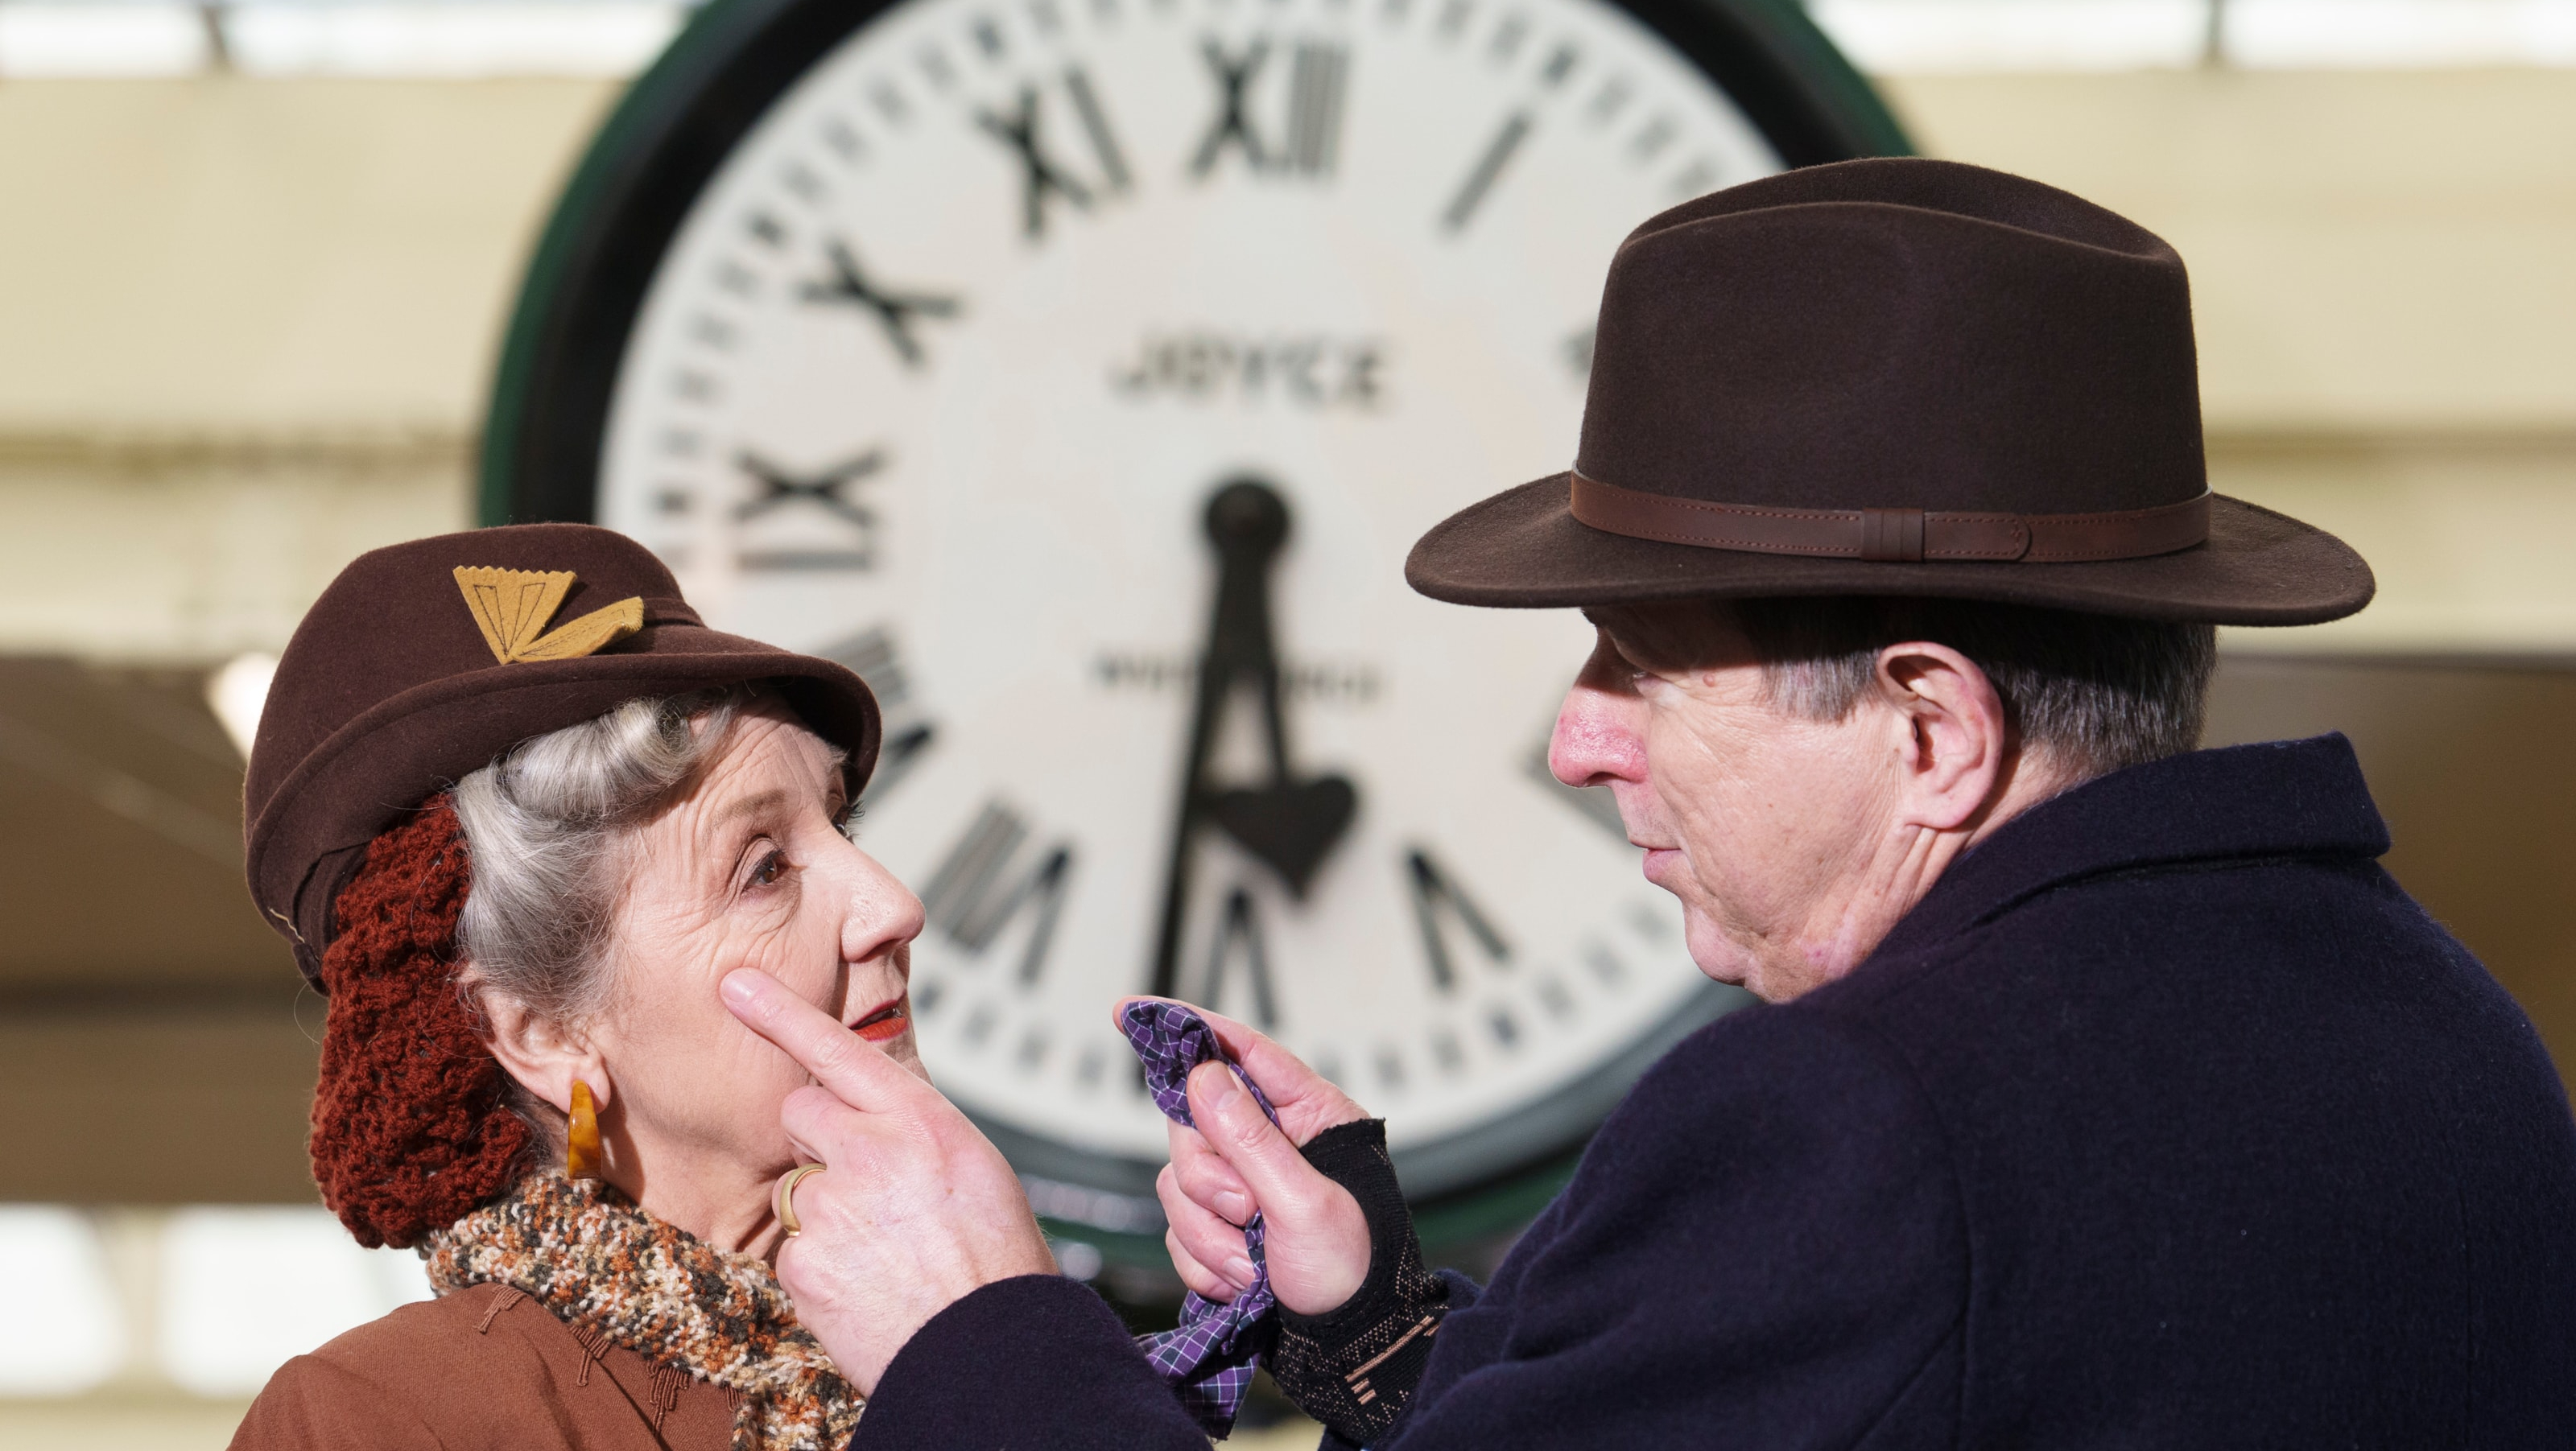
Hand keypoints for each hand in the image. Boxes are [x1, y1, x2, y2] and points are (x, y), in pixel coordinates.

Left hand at [724, 969, 1056, 1393]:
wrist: (995, 1349)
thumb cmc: (995, 1258)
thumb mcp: (973, 1167)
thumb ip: (911, 1133)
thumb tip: (870, 1122)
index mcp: (921, 1119)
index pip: (836, 1048)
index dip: (780, 1011)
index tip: (735, 984)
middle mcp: (871, 1151)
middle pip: (800, 1114)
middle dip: (817, 1142)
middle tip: (867, 1189)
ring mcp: (831, 1208)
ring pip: (799, 1190)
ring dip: (828, 1216)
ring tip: (885, 1255)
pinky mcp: (803, 1264)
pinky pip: (796, 1250)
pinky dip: (824, 1268)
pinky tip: (868, 1287)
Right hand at [1118, 997, 1374, 1316]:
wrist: (1350, 1346)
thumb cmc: (1356, 1271)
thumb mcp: (1306, 1204)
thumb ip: (1252, 1141)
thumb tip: (1205, 1077)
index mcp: (1308, 1117)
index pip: (1240, 1053)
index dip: (1188, 1029)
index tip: (1132, 1012)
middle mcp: (1271, 1143)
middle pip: (1194, 1125)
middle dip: (1211, 1181)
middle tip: (1247, 1215)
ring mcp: (1243, 1186)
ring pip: (1179, 1181)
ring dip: (1210, 1232)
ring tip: (1254, 1262)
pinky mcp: (1221, 1228)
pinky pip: (1178, 1229)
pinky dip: (1203, 1260)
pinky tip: (1241, 1280)